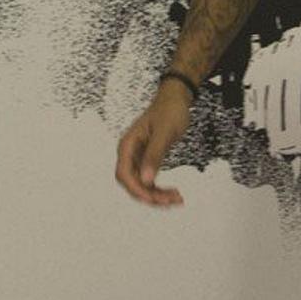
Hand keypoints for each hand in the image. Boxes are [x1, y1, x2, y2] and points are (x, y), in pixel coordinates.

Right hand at [115, 81, 194, 206]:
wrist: (176, 99)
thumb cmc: (169, 110)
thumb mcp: (164, 133)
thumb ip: (154, 155)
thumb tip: (145, 179)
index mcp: (128, 145)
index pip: (124, 174)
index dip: (137, 189)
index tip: (153, 197)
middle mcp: (130, 153)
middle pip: (132, 183)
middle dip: (149, 195)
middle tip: (170, 200)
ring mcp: (138, 157)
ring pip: (141, 184)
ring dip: (156, 195)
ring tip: (175, 199)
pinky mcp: (147, 160)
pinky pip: (149, 180)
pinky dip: (159, 189)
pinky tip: (172, 193)